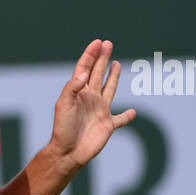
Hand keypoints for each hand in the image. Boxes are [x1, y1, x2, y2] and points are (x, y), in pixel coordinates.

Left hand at [49, 39, 136, 169]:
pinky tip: (132, 112)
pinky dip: (127, 116)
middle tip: (108, 44)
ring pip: (109, 89)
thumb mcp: (64, 105)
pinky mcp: (108, 125)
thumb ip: (72, 88)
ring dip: (113, 77)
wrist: (68, 152)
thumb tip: (83, 72)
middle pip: (97, 73)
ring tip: (116, 64)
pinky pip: (120, 119)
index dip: (91, 55)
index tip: (98, 42)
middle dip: (102, 58)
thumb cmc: (63, 129)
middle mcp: (90, 98)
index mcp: (79, 92)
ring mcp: (100, 110)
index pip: (85, 68)